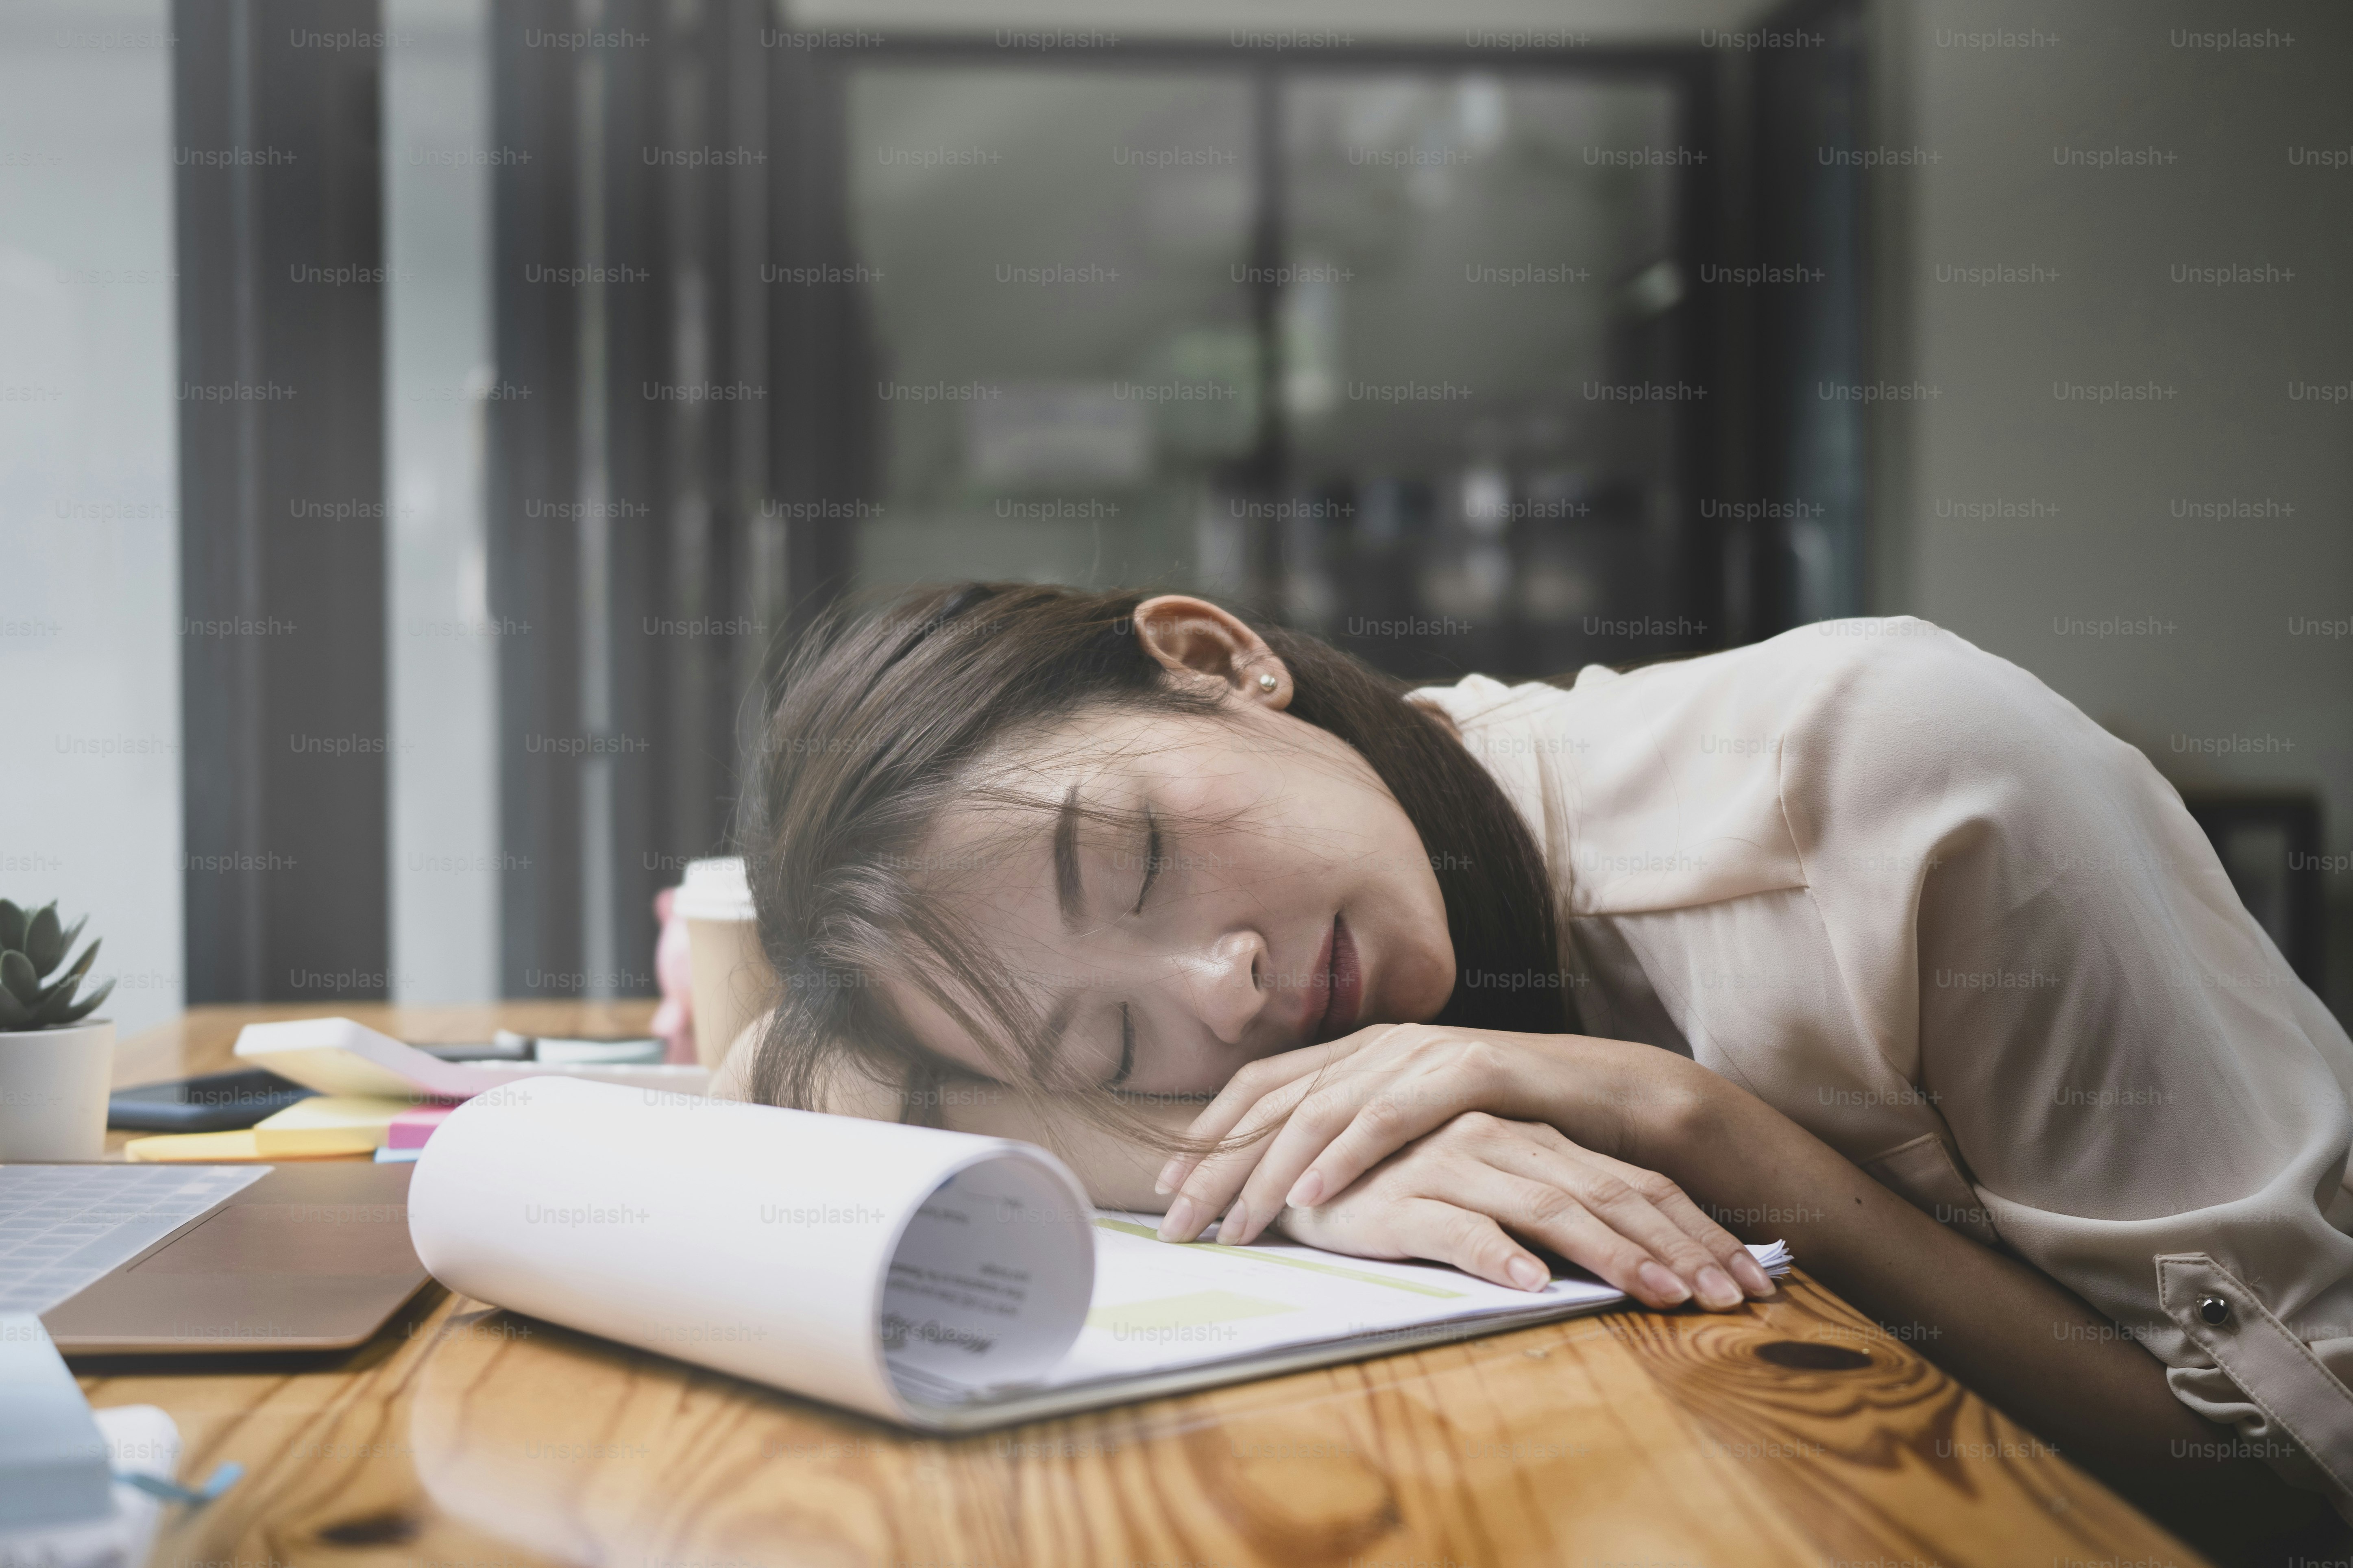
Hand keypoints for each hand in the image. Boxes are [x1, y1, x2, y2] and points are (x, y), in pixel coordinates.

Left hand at [1154, 1022, 1766, 1308]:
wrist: (1612, 1102)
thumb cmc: (1508, 1125)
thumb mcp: (1416, 1131)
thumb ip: (1357, 1139)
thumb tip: (1286, 1184)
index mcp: (1357, 1052)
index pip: (1259, 1088)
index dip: (1205, 1135)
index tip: (1160, 1191)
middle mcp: (1378, 1043)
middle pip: (1273, 1102)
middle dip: (1216, 1164)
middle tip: (1172, 1223)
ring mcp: (1422, 1052)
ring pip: (1322, 1110)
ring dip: (1268, 1171)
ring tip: (1231, 1225)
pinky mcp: (1470, 1071)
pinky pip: (1393, 1116)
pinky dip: (1347, 1155)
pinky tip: (1312, 1196)